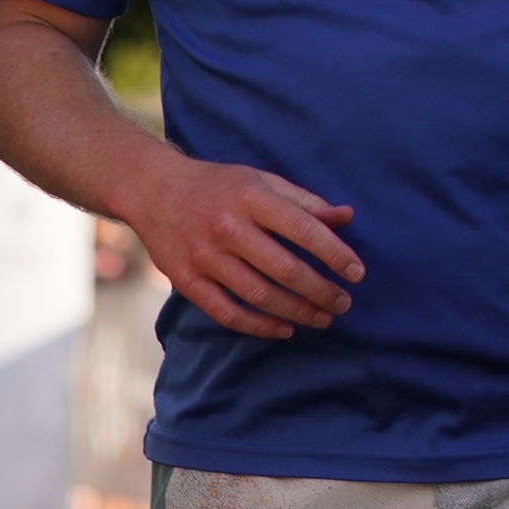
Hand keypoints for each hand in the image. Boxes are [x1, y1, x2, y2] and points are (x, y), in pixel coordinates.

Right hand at [131, 149, 360, 340]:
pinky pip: (227, 312)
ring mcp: (205, 256)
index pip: (303, 229)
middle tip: (343, 303)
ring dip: (297, 311)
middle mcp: (228, 227)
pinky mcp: (187, 280)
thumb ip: (304, 201)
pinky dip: (259, 326)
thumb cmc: (217, 184)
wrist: (152, 189)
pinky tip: (284, 328)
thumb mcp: (260, 180)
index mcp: (251, 197)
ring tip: (322, 318)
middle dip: (320, 290)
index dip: (335, 254)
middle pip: (284, 268)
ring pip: (259, 295)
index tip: (357, 273)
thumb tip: (347, 217)